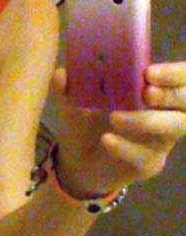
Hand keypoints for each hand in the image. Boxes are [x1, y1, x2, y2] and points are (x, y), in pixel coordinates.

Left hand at [50, 63, 185, 196]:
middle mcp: (163, 113)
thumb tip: (61, 74)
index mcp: (149, 91)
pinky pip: (145, 155)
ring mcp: (159, 141)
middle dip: (172, 95)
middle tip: (147, 92)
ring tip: (114, 117)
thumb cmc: (85, 123)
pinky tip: (106, 140)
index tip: (150, 72)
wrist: (77, 162)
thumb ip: (68, 89)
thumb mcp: (71, 103)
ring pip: (174, 128)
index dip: (175, 74)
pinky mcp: (148, 163)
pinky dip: (126, 147)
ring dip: (146, 121)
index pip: (180, 78)